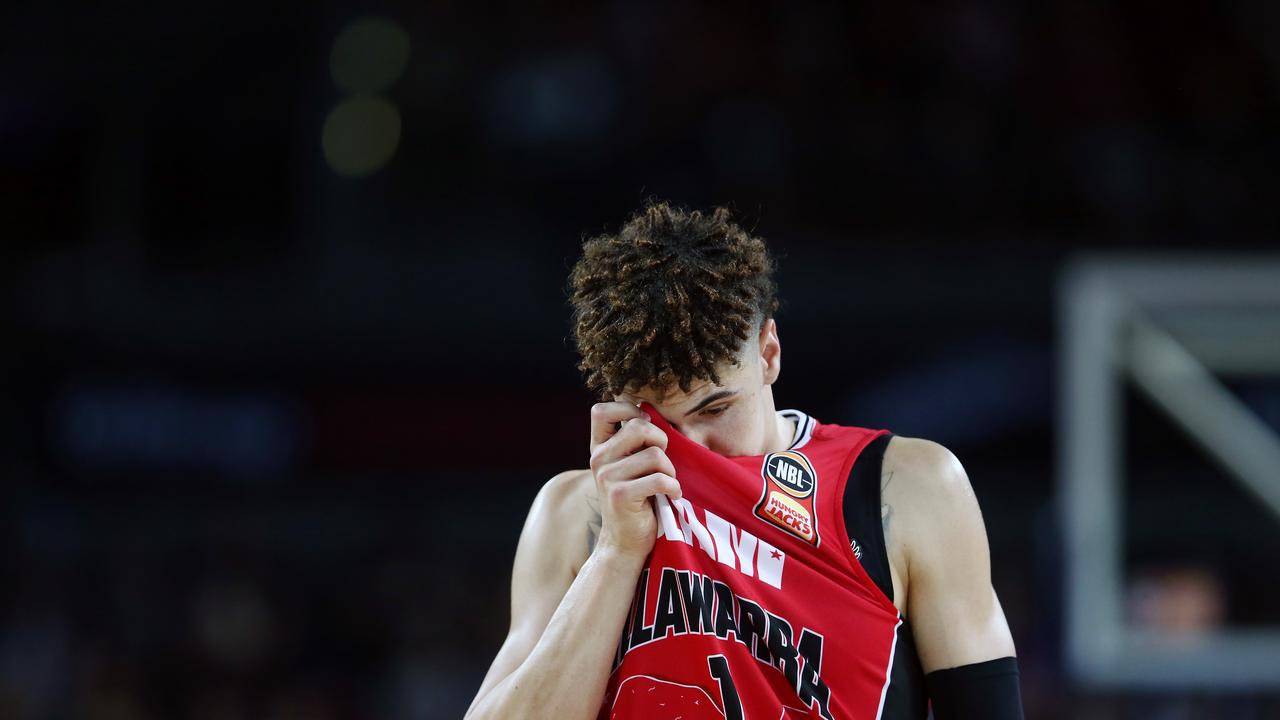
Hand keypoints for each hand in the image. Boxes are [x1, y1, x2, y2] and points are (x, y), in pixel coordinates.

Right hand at [588, 402, 680, 557]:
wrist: (624, 541)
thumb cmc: (636, 499)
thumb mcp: (628, 466)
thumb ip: (633, 442)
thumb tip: (651, 412)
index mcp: (599, 448)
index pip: (601, 410)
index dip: (627, 409)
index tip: (646, 426)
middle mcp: (598, 459)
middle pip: (638, 427)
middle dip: (660, 440)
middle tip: (662, 461)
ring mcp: (606, 477)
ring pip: (655, 455)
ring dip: (670, 470)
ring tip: (666, 483)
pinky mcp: (620, 496)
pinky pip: (660, 479)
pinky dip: (674, 487)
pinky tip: (672, 496)